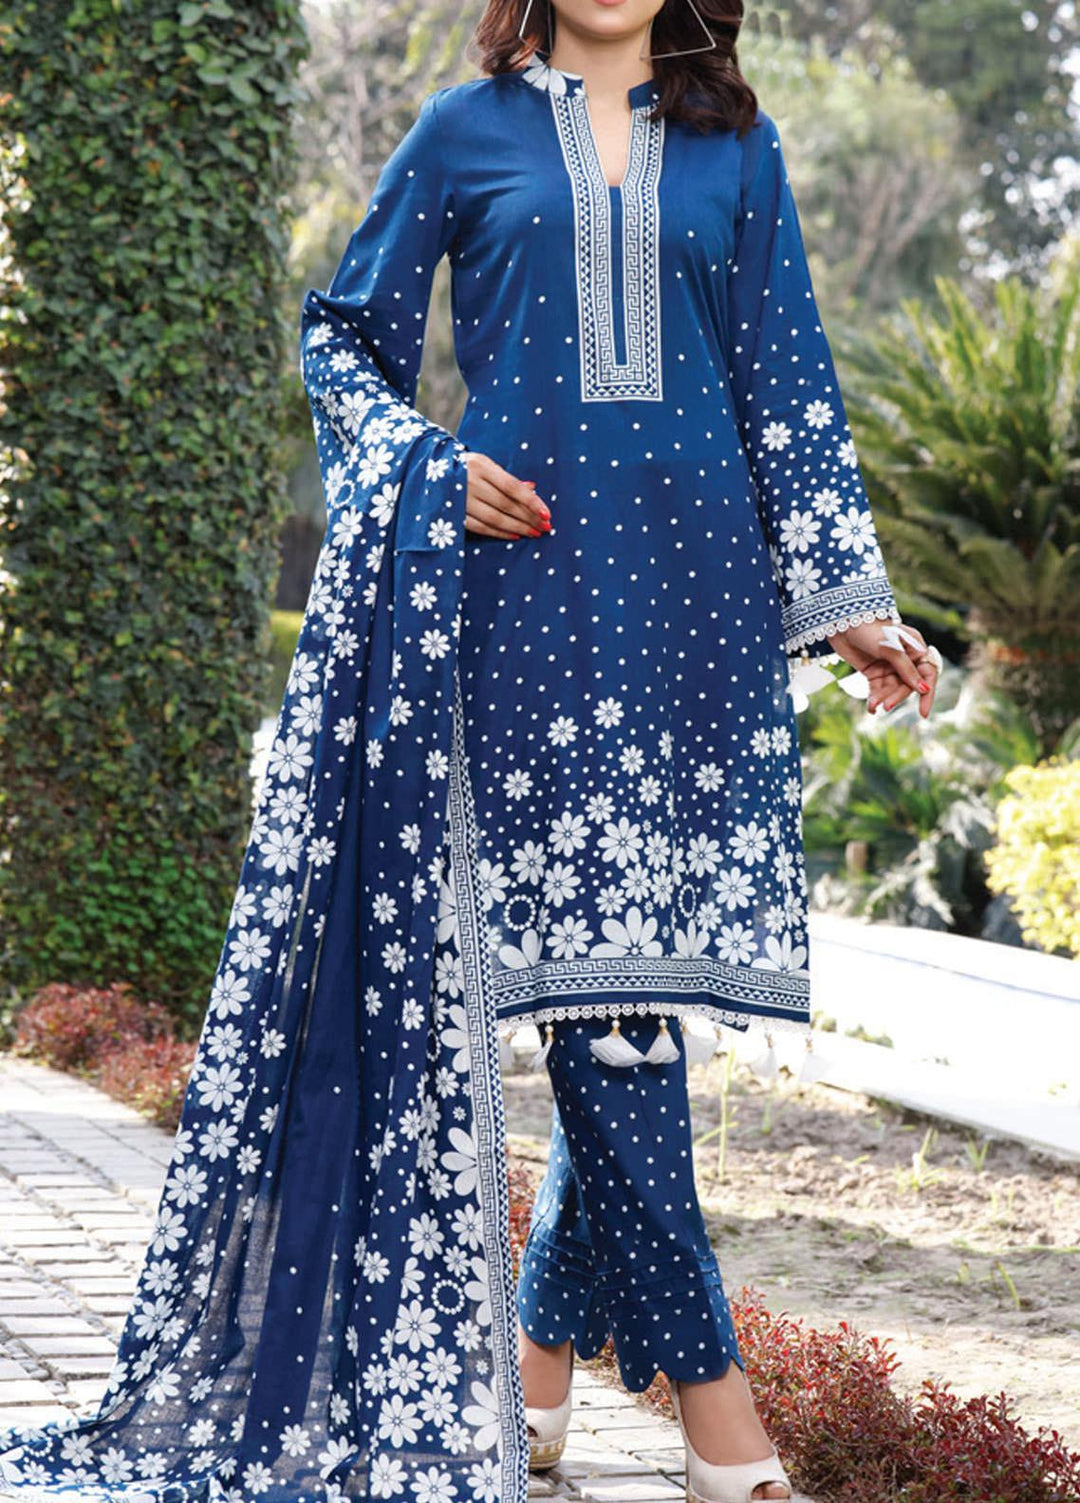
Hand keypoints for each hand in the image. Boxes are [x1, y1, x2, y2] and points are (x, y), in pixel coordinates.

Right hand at [463, 452, 552, 539]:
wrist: (428, 471)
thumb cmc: (465, 468)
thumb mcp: (485, 465)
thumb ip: (507, 479)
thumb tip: (533, 489)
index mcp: (481, 465)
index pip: (512, 486)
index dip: (531, 501)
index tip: (547, 513)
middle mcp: (470, 482)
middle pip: (506, 504)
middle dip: (528, 517)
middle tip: (545, 527)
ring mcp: (461, 500)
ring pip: (495, 518)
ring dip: (517, 527)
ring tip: (534, 533)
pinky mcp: (455, 514)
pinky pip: (481, 527)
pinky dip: (499, 532)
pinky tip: (515, 535)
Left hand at [826, 620, 940, 718]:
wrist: (841, 623)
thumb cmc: (869, 629)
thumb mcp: (889, 648)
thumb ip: (905, 668)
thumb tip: (923, 688)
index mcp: (915, 648)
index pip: (927, 674)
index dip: (927, 694)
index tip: (923, 713)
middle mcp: (905, 659)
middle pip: (907, 685)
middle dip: (897, 696)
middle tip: (886, 706)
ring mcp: (889, 666)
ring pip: (891, 689)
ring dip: (883, 698)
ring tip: (873, 705)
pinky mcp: (874, 672)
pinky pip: (878, 690)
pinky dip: (874, 698)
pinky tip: (871, 707)